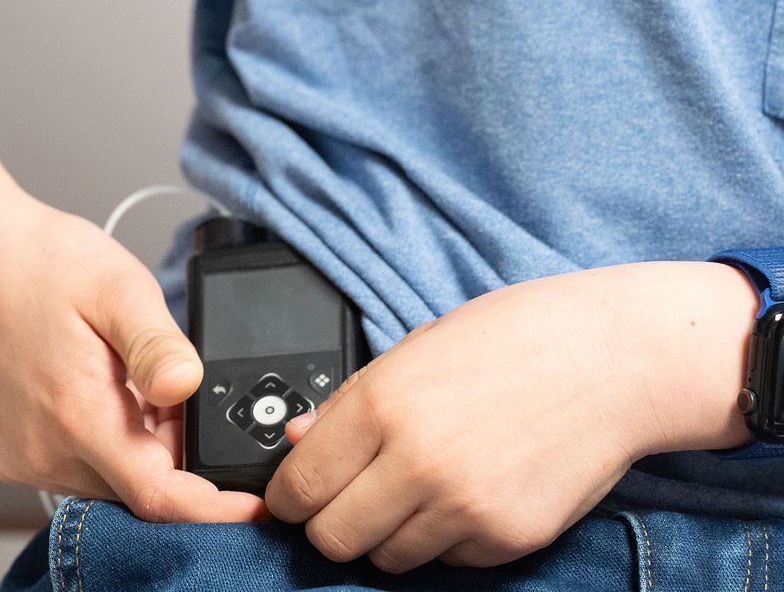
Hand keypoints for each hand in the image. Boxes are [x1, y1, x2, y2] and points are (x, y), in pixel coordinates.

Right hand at [0, 188, 264, 522]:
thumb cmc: (38, 264)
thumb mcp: (119, 290)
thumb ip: (158, 345)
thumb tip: (189, 385)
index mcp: (77, 415)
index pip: (159, 497)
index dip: (214, 509)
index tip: (254, 503)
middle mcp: (43, 450)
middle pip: (139, 488)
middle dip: (176, 452)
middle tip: (171, 390)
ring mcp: (21, 457)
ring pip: (109, 480)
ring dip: (138, 447)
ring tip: (131, 381)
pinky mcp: (10, 454)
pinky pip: (76, 468)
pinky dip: (104, 444)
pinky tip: (101, 393)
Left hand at [265, 262, 754, 570]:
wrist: (614, 357)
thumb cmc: (515, 338)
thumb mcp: (418, 348)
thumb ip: (351, 403)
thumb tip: (299, 439)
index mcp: (383, 403)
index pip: (298, 487)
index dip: (286, 499)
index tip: (292, 499)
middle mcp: (417, 461)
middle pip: (332, 539)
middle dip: (332, 523)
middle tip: (353, 498)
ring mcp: (464, 506)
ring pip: (387, 558)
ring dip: (390, 533)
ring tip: (424, 487)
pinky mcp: (507, 537)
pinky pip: (449, 562)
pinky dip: (447, 539)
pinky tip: (472, 492)